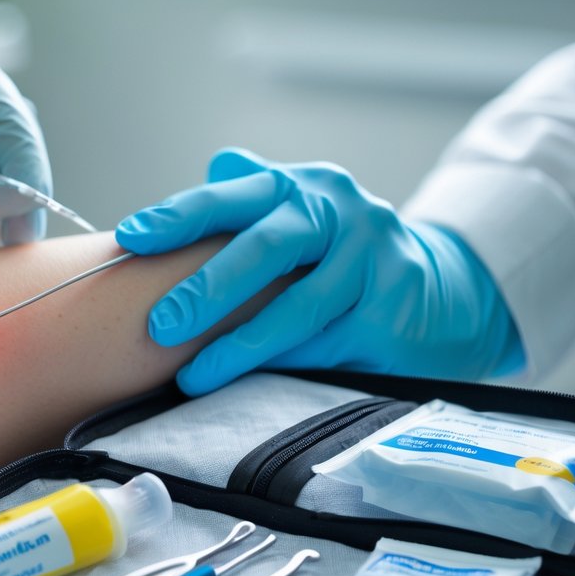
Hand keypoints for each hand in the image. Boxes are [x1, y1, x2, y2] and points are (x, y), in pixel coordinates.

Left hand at [115, 148, 522, 393]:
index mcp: (302, 188)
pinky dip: (285, 370)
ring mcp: (374, 263)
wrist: (445, 287)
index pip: (230, 196)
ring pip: (297, 310)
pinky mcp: (393, 315)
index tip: (129, 240)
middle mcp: (341, 215)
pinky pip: (328, 348)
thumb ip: (243, 198)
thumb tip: (187, 187)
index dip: (177, 218)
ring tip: (192, 377)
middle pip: (265, 250)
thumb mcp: (298, 213)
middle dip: (206, 291)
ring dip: (239, 348)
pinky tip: (249, 388)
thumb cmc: (339, 254)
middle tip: (159, 326)